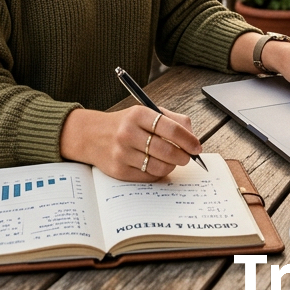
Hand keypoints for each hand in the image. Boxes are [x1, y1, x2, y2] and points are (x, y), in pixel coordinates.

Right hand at [59, 104, 200, 181]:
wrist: (92, 135)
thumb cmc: (125, 124)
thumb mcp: (145, 113)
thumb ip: (171, 120)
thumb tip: (192, 136)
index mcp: (138, 114)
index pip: (170, 127)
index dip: (188, 139)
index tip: (196, 146)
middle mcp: (128, 133)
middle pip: (167, 150)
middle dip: (183, 156)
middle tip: (188, 157)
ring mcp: (122, 153)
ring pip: (159, 166)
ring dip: (171, 166)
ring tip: (172, 161)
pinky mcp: (119, 170)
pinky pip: (148, 177)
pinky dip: (158, 173)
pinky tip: (157, 165)